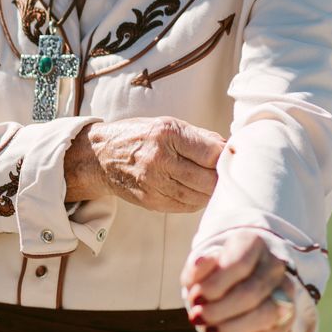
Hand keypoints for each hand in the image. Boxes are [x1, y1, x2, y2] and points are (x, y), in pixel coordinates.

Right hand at [65, 116, 223, 211]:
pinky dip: (196, 200)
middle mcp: (160, 159)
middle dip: (220, 177)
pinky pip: (187, 206)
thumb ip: (200, 137)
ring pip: (200, 197)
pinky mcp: (152, 202)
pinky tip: (194, 190)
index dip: (226, 157)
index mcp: (166, 134)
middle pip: (209, 179)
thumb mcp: (167, 124)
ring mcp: (155, 184)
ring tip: (209, 181)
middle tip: (224, 172)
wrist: (101, 156)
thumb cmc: (139, 136)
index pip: (212, 153)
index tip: (230, 156)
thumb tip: (229, 149)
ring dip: (210, 191)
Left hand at [181, 231, 294, 331]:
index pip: (239, 264)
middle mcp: (274, 265)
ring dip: (232, 328)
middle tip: (196, 317)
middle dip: (219, 310)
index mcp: (253, 243)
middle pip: (252, 292)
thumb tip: (199, 263)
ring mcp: (285, 291)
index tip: (194, 297)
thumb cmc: (217, 271)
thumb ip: (198, 267)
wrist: (241, 279)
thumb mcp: (202, 264)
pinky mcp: (287, 317)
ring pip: (266, 314)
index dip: (215, 285)